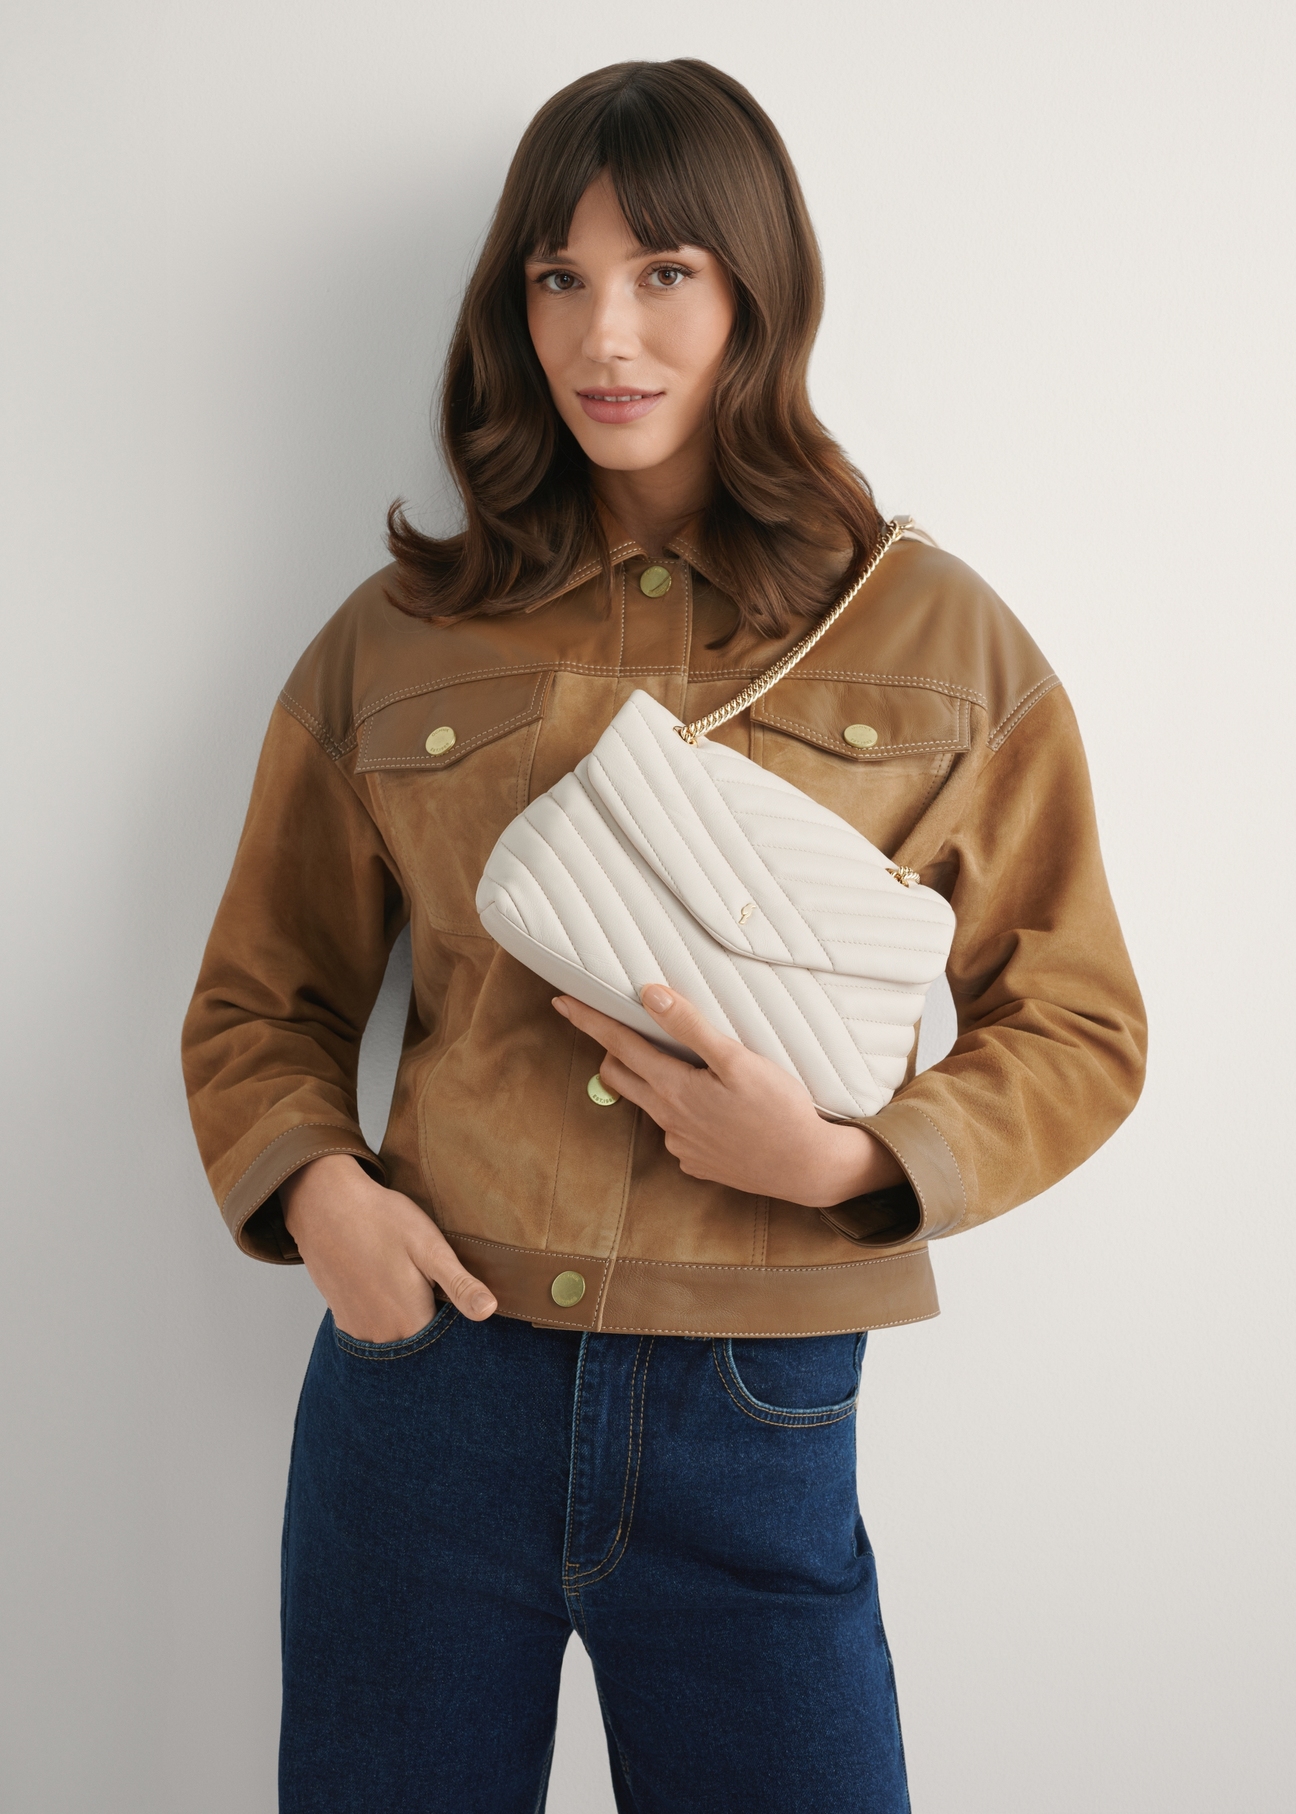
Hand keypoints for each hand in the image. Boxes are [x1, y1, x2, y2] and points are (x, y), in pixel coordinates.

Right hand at [281, 1154, 496, 1341]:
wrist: (325, 1205)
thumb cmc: (382, 1220)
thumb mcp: (430, 1247)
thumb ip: (459, 1285)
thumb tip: (489, 1311)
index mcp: (411, 1322)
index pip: (448, 1343)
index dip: (458, 1323)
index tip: (456, 1299)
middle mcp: (383, 1336)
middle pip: (422, 1343)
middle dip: (434, 1324)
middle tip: (429, 1284)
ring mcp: (359, 1331)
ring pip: (397, 1339)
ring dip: (408, 1323)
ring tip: (408, 1286)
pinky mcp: (344, 1319)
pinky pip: (373, 1332)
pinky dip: (385, 1319)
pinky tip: (387, 1290)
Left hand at [552, 985, 903, 1207]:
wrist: (807, 1167)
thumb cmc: (779, 1108)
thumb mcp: (738, 1060)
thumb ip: (691, 1027)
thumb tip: (649, 995)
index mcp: (673, 1088)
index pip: (618, 1045)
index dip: (588, 1021)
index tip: (560, 1002)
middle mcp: (668, 1119)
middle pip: (620, 1077)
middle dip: (613, 1051)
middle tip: (623, 1030)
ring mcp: (680, 1146)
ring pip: (651, 1105)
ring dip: (655, 1083)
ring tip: (690, 1070)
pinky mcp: (697, 1163)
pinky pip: (678, 1132)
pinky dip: (685, 1114)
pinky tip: (717, 1110)